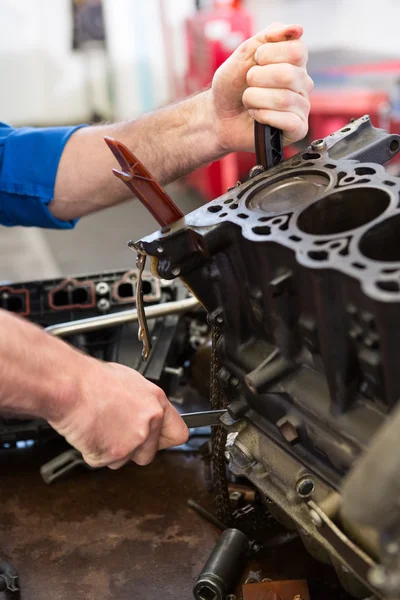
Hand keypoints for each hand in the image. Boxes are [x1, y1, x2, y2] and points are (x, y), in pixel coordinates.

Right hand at [49, 359, 188, 468]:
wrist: (70, 387)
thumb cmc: (92, 380)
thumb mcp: (129, 382)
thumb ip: (143, 404)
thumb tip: (145, 413)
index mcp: (156, 403)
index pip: (178, 433)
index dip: (165, 439)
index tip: (159, 440)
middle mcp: (149, 423)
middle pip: (149, 453)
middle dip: (133, 449)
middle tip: (116, 431)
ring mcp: (133, 441)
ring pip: (125, 460)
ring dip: (111, 450)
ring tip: (99, 426)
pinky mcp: (113, 454)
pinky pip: (103, 461)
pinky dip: (93, 452)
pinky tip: (90, 431)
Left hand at [211, 23, 313, 151]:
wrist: (218, 116)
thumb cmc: (232, 86)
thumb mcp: (244, 53)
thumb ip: (269, 36)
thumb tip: (297, 29)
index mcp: (295, 61)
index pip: (296, 51)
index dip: (268, 54)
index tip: (254, 61)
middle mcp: (302, 82)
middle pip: (288, 75)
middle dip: (257, 78)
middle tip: (247, 84)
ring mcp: (302, 106)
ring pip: (284, 99)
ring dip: (255, 99)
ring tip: (248, 102)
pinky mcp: (297, 129)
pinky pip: (288, 121)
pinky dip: (264, 116)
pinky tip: (256, 115)